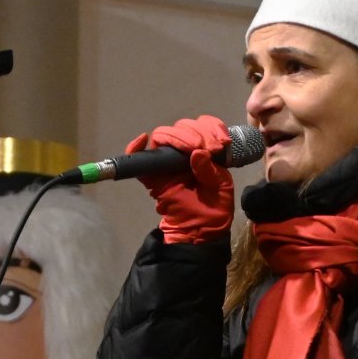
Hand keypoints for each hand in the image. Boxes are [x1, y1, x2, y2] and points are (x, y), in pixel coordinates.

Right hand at [127, 115, 235, 243]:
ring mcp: (168, 162)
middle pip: (182, 128)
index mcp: (205, 151)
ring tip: (191, 147)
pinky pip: (139, 158)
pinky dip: (136, 148)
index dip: (210, 127)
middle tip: (208, 148)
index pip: (203, 126)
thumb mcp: (221, 187)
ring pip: (164, 136)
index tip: (221, 142)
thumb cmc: (214, 209)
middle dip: (196, 133)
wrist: (200, 232)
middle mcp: (185, 152)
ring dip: (177, 137)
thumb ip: (210, 169)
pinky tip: (142, 140)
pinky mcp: (153, 176)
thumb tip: (198, 152)